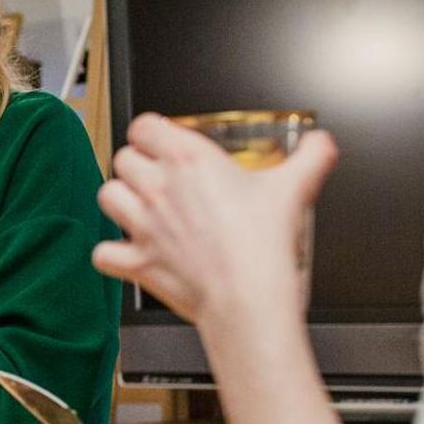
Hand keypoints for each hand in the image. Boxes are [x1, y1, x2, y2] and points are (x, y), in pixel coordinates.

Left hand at [91, 114, 336, 325]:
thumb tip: (322, 145)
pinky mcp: (137, 262)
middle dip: (137, 164)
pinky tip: (126, 251)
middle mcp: (158, 187)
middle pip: (123, 158)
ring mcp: (142, 225)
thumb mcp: (293, 189)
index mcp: (188, 159)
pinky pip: (102, 252)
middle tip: (156, 176)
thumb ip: (310, 158)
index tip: (163, 140)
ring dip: (120, 199)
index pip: (144, 125)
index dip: (151, 132)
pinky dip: (110, 253)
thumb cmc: (264, 246)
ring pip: (106, 195)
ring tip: (138, 206)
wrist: (248, 298)